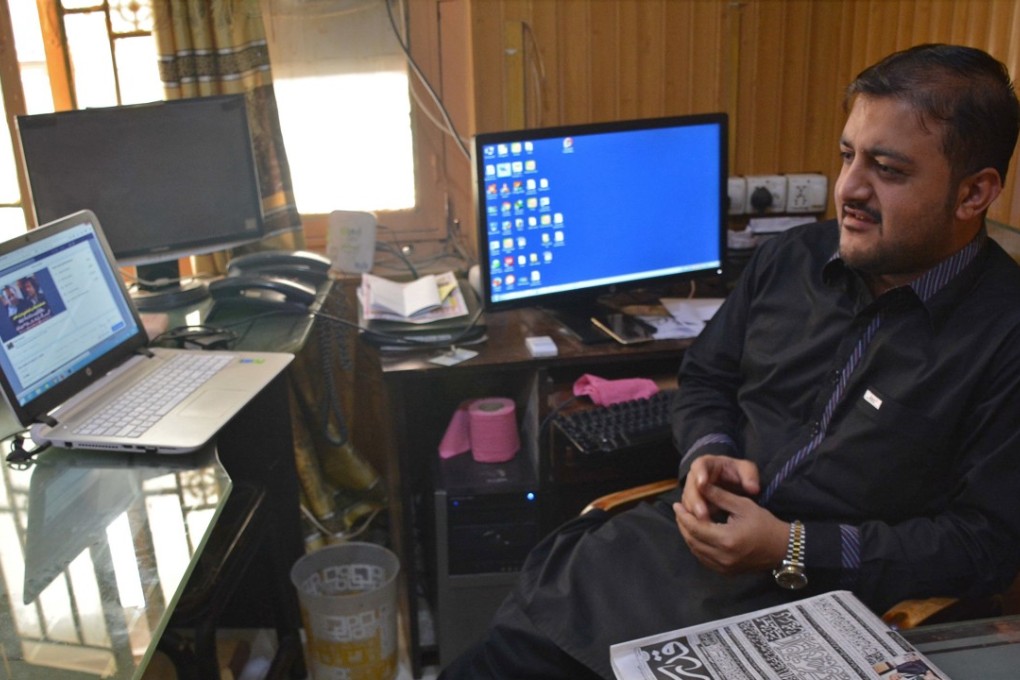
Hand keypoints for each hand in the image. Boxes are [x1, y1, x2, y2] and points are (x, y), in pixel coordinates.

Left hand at [674, 484, 788, 574]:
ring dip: (688, 535)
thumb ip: (719, 496)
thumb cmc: (764, 523)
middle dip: (683, 525)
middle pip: (692, 541)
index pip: (696, 528)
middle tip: (679, 511)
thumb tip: (699, 485)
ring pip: (696, 551)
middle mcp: (722, 557)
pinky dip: (697, 546)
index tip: (677, 504)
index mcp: (726, 540)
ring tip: (685, 520)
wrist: (782, 548)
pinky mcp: (726, 572)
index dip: (683, 516)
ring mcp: (724, 567)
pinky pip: (704, 559)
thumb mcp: (742, 505)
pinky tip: (697, 534)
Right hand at [681, 454, 760, 519]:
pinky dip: (695, 519)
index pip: (699, 465)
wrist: (734, 482)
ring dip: (693, 513)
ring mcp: (693, 491)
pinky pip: (689, 512)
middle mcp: (696, 477)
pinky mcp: (693, 504)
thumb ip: (750, 476)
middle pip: (690, 487)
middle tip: (703, 513)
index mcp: (707, 463)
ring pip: (688, 501)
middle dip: (695, 500)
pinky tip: (703, 528)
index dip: (699, 474)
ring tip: (704, 523)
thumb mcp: (747, 470)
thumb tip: (753, 489)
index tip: (702, 483)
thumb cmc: (739, 473)